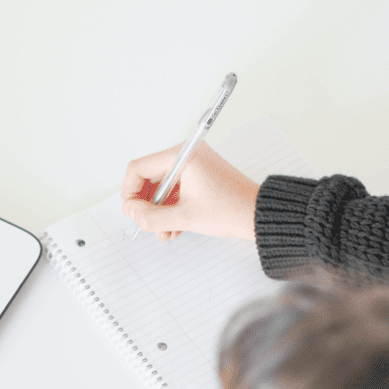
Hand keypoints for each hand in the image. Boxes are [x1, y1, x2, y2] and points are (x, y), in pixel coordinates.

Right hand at [121, 140, 259, 241]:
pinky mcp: (198, 176)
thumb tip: (130, 212)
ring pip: (160, 189)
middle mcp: (186, 156)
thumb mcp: (184, 218)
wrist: (258, 215)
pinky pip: (173, 191)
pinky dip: (170, 209)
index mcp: (182, 156)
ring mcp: (192, 166)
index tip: (133, 213)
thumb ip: (151, 217)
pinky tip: (174, 228)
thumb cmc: (231, 210)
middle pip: (148, 179)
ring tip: (166, 232)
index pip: (138, 168)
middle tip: (150, 226)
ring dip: (159, 212)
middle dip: (147, 206)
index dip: (130, 193)